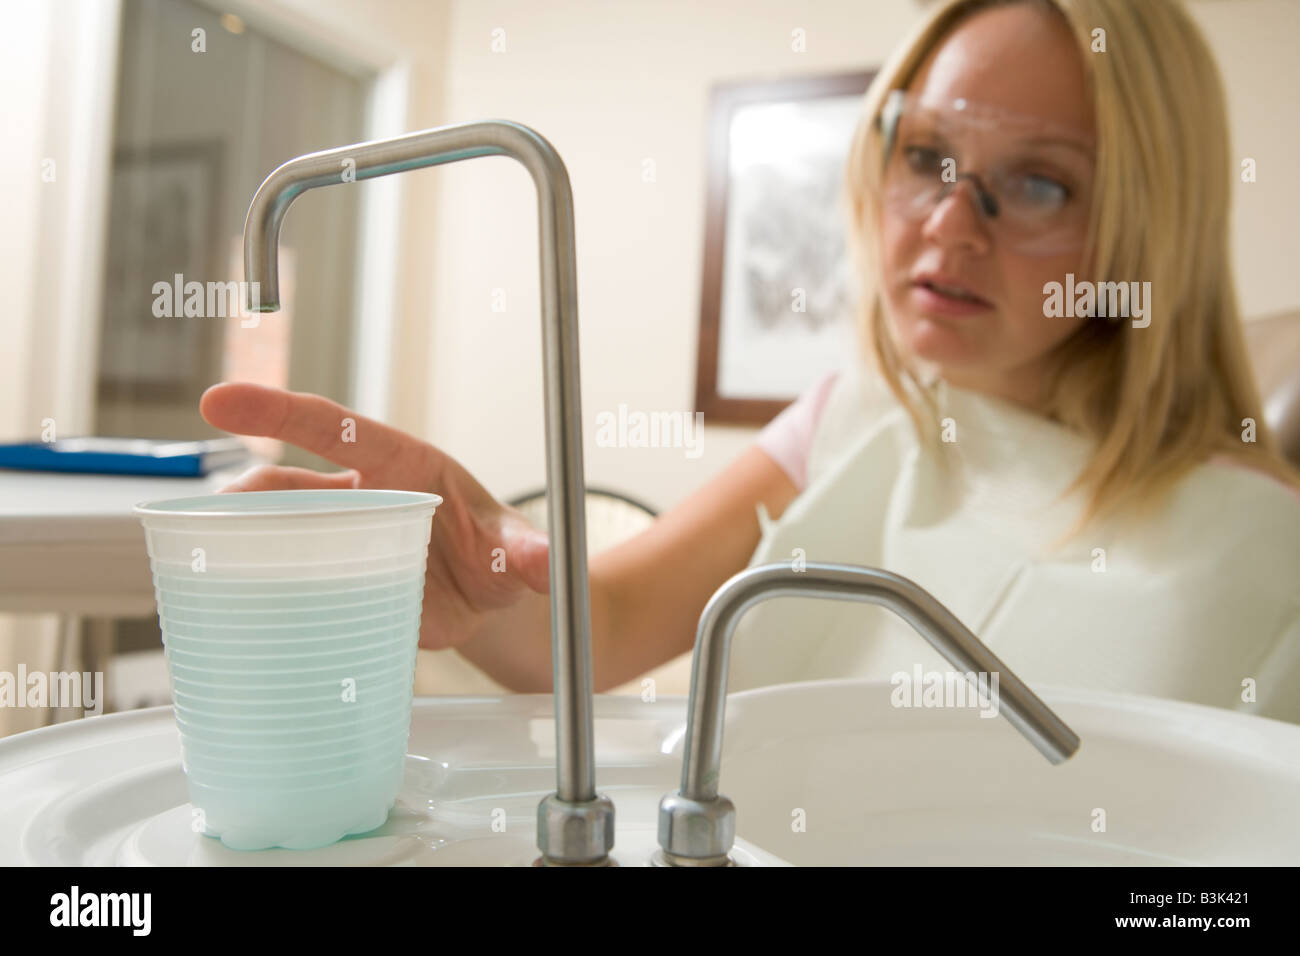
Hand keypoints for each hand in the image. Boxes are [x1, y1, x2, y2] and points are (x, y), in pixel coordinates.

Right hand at [199, 382, 549, 651]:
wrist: (491, 602)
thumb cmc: (497, 554)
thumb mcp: (514, 550)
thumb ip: (525, 552)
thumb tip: (543, 562)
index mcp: (400, 466)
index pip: (334, 428)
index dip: (279, 412)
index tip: (221, 400)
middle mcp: (359, 496)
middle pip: (286, 485)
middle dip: (244, 492)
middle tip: (215, 512)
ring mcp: (340, 541)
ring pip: (273, 531)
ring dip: (238, 541)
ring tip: (206, 562)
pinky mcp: (333, 585)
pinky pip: (284, 582)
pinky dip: (254, 588)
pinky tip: (230, 605)